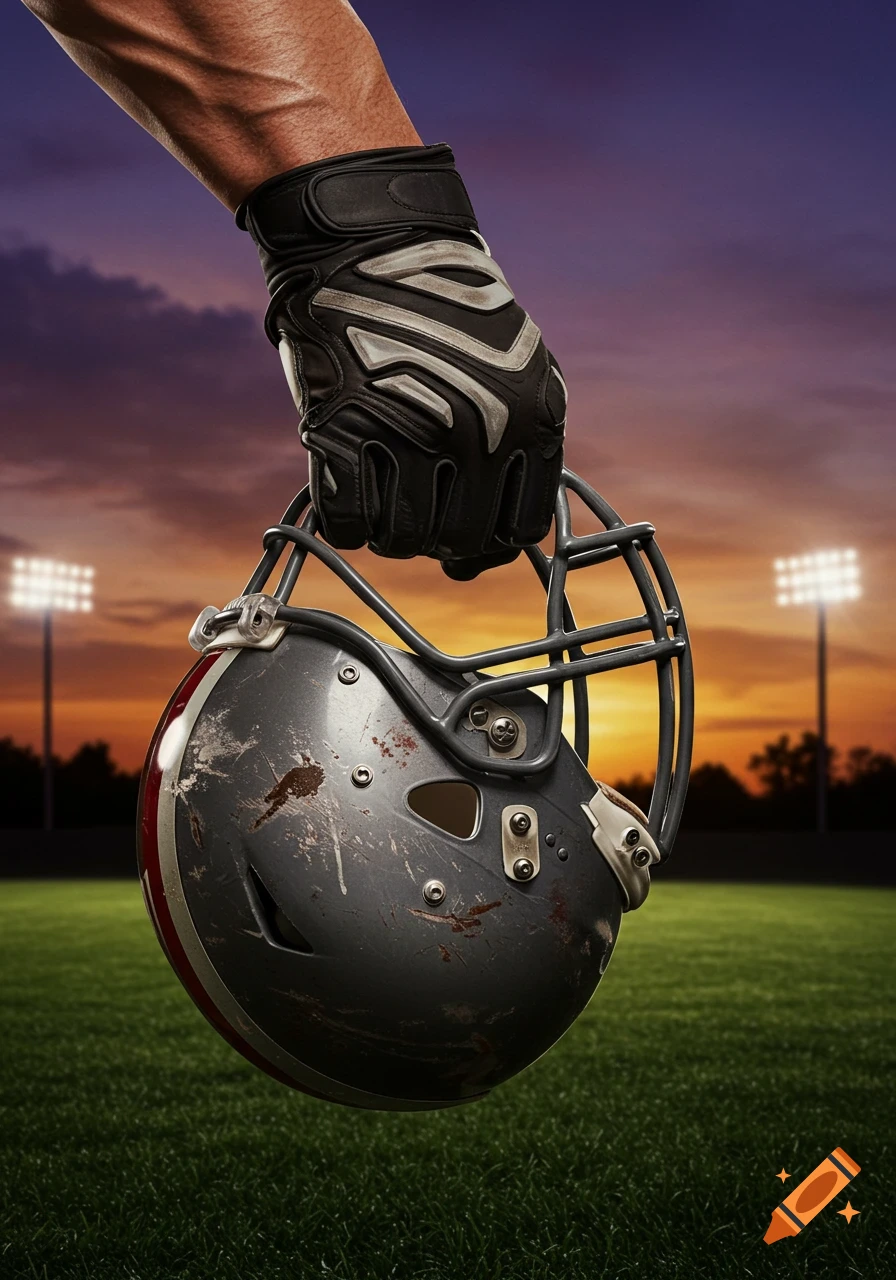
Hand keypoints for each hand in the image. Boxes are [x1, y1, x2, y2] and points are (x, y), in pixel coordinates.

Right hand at [238, 143, 565, 577]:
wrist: (365, 239)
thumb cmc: (440, 310)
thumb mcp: (515, 367)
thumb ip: (521, 446)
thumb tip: (501, 541)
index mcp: (532, 419)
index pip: (519, 530)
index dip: (488, 538)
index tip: (464, 524)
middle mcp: (480, 432)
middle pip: (459, 542)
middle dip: (437, 538)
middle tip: (417, 511)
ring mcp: (411, 432)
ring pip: (403, 541)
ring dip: (389, 531)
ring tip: (383, 495)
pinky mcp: (343, 429)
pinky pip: (348, 524)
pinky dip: (345, 521)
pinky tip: (348, 489)